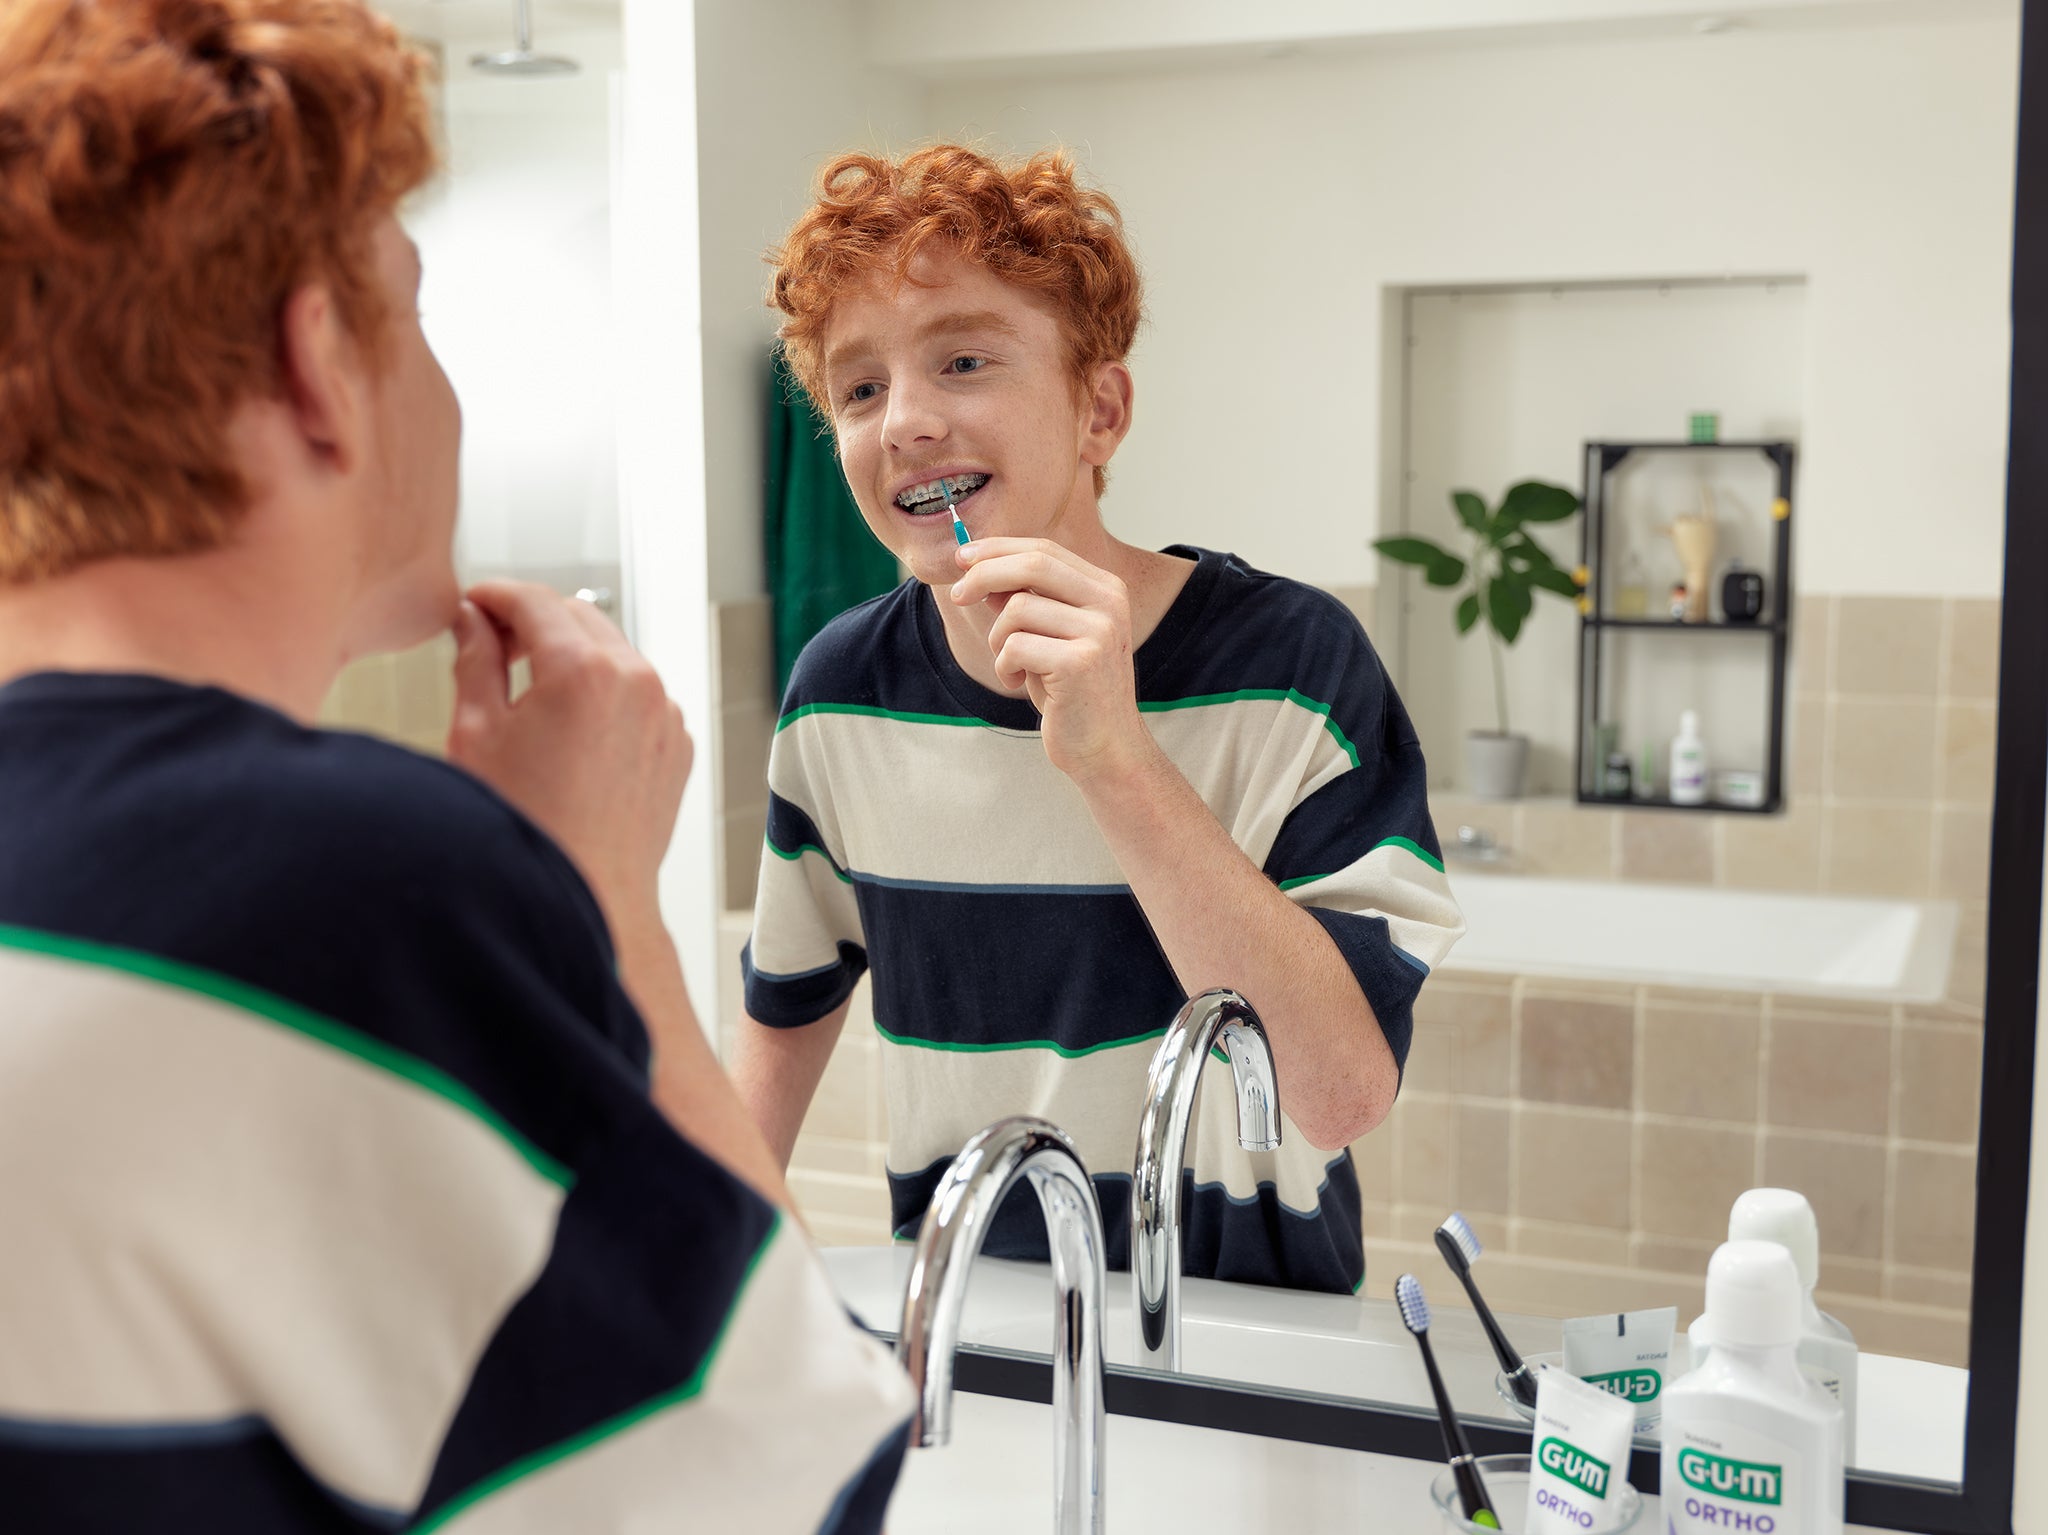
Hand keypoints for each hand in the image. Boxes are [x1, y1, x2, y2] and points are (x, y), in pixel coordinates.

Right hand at [446, 581, 690, 926]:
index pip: (534, 601)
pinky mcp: (677, 743)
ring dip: (572, 654)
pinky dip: (605, 692)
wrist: (589, 897)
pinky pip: (639, 695)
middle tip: (492, 639)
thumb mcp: (478, 734)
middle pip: (579, 616)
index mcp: (584, 670)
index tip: (473, 602)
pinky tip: (568, 726)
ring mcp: (665, 713)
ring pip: (613, 653)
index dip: (496, 595)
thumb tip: (472, 623)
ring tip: (527, 686)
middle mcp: (637, 682)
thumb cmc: (528, 829)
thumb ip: (475, 661)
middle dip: (534, 619)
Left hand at [948, 538, 1155, 783]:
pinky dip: (1004, 665)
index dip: (998, 549)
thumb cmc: (1071, 691)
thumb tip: (978, 568)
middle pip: (1033, 564)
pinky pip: (1016, 646)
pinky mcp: (1081, 662)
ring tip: (1009, 663)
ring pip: (1018, 609)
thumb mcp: (1047, 636)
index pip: (1044, 550)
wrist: (1104, 746)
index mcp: (1105, 589)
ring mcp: (1099, 632)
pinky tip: (1017, 682)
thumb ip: (1024, 600)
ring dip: (997, 638)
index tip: (962, 557)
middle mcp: (1109, 604)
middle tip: (957, 595)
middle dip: (984, 575)